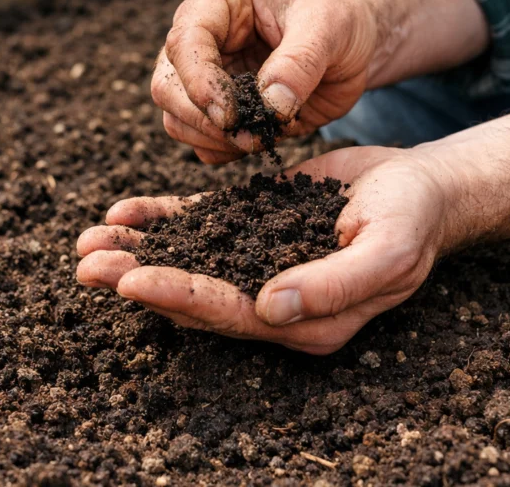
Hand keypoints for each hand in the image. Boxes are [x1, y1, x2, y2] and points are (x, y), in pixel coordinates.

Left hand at [76, 146, 459, 354]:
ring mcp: (259, 263)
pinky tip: (125, 213)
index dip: (180, 297)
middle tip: (86, 263)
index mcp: (305, 322)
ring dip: (138, 254)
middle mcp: (274, 300)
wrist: (423, 187)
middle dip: (139, 278)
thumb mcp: (387, 252)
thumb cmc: (414, 220)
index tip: (131, 281)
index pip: (231, 314)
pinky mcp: (254, 227)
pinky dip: (162, 221)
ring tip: (88, 241)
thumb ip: (334, 285)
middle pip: (195, 294)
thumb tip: (271, 308)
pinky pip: (201, 227)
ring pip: (189, 263)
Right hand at [152, 0, 379, 163]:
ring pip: (175, 116)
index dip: (199, 82)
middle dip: (203, 119)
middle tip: (249, 137)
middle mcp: (200, 34)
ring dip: (212, 139)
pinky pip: (199, 139)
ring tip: (260, 139)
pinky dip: (223, 150)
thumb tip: (271, 105)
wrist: (352, 36)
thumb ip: (300, 63)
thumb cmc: (339, 15)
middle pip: (167, 85)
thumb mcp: (330, 27)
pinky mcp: (217, 105)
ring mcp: (204, 72)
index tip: (229, 116)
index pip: (185, 41)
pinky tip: (258, 141)